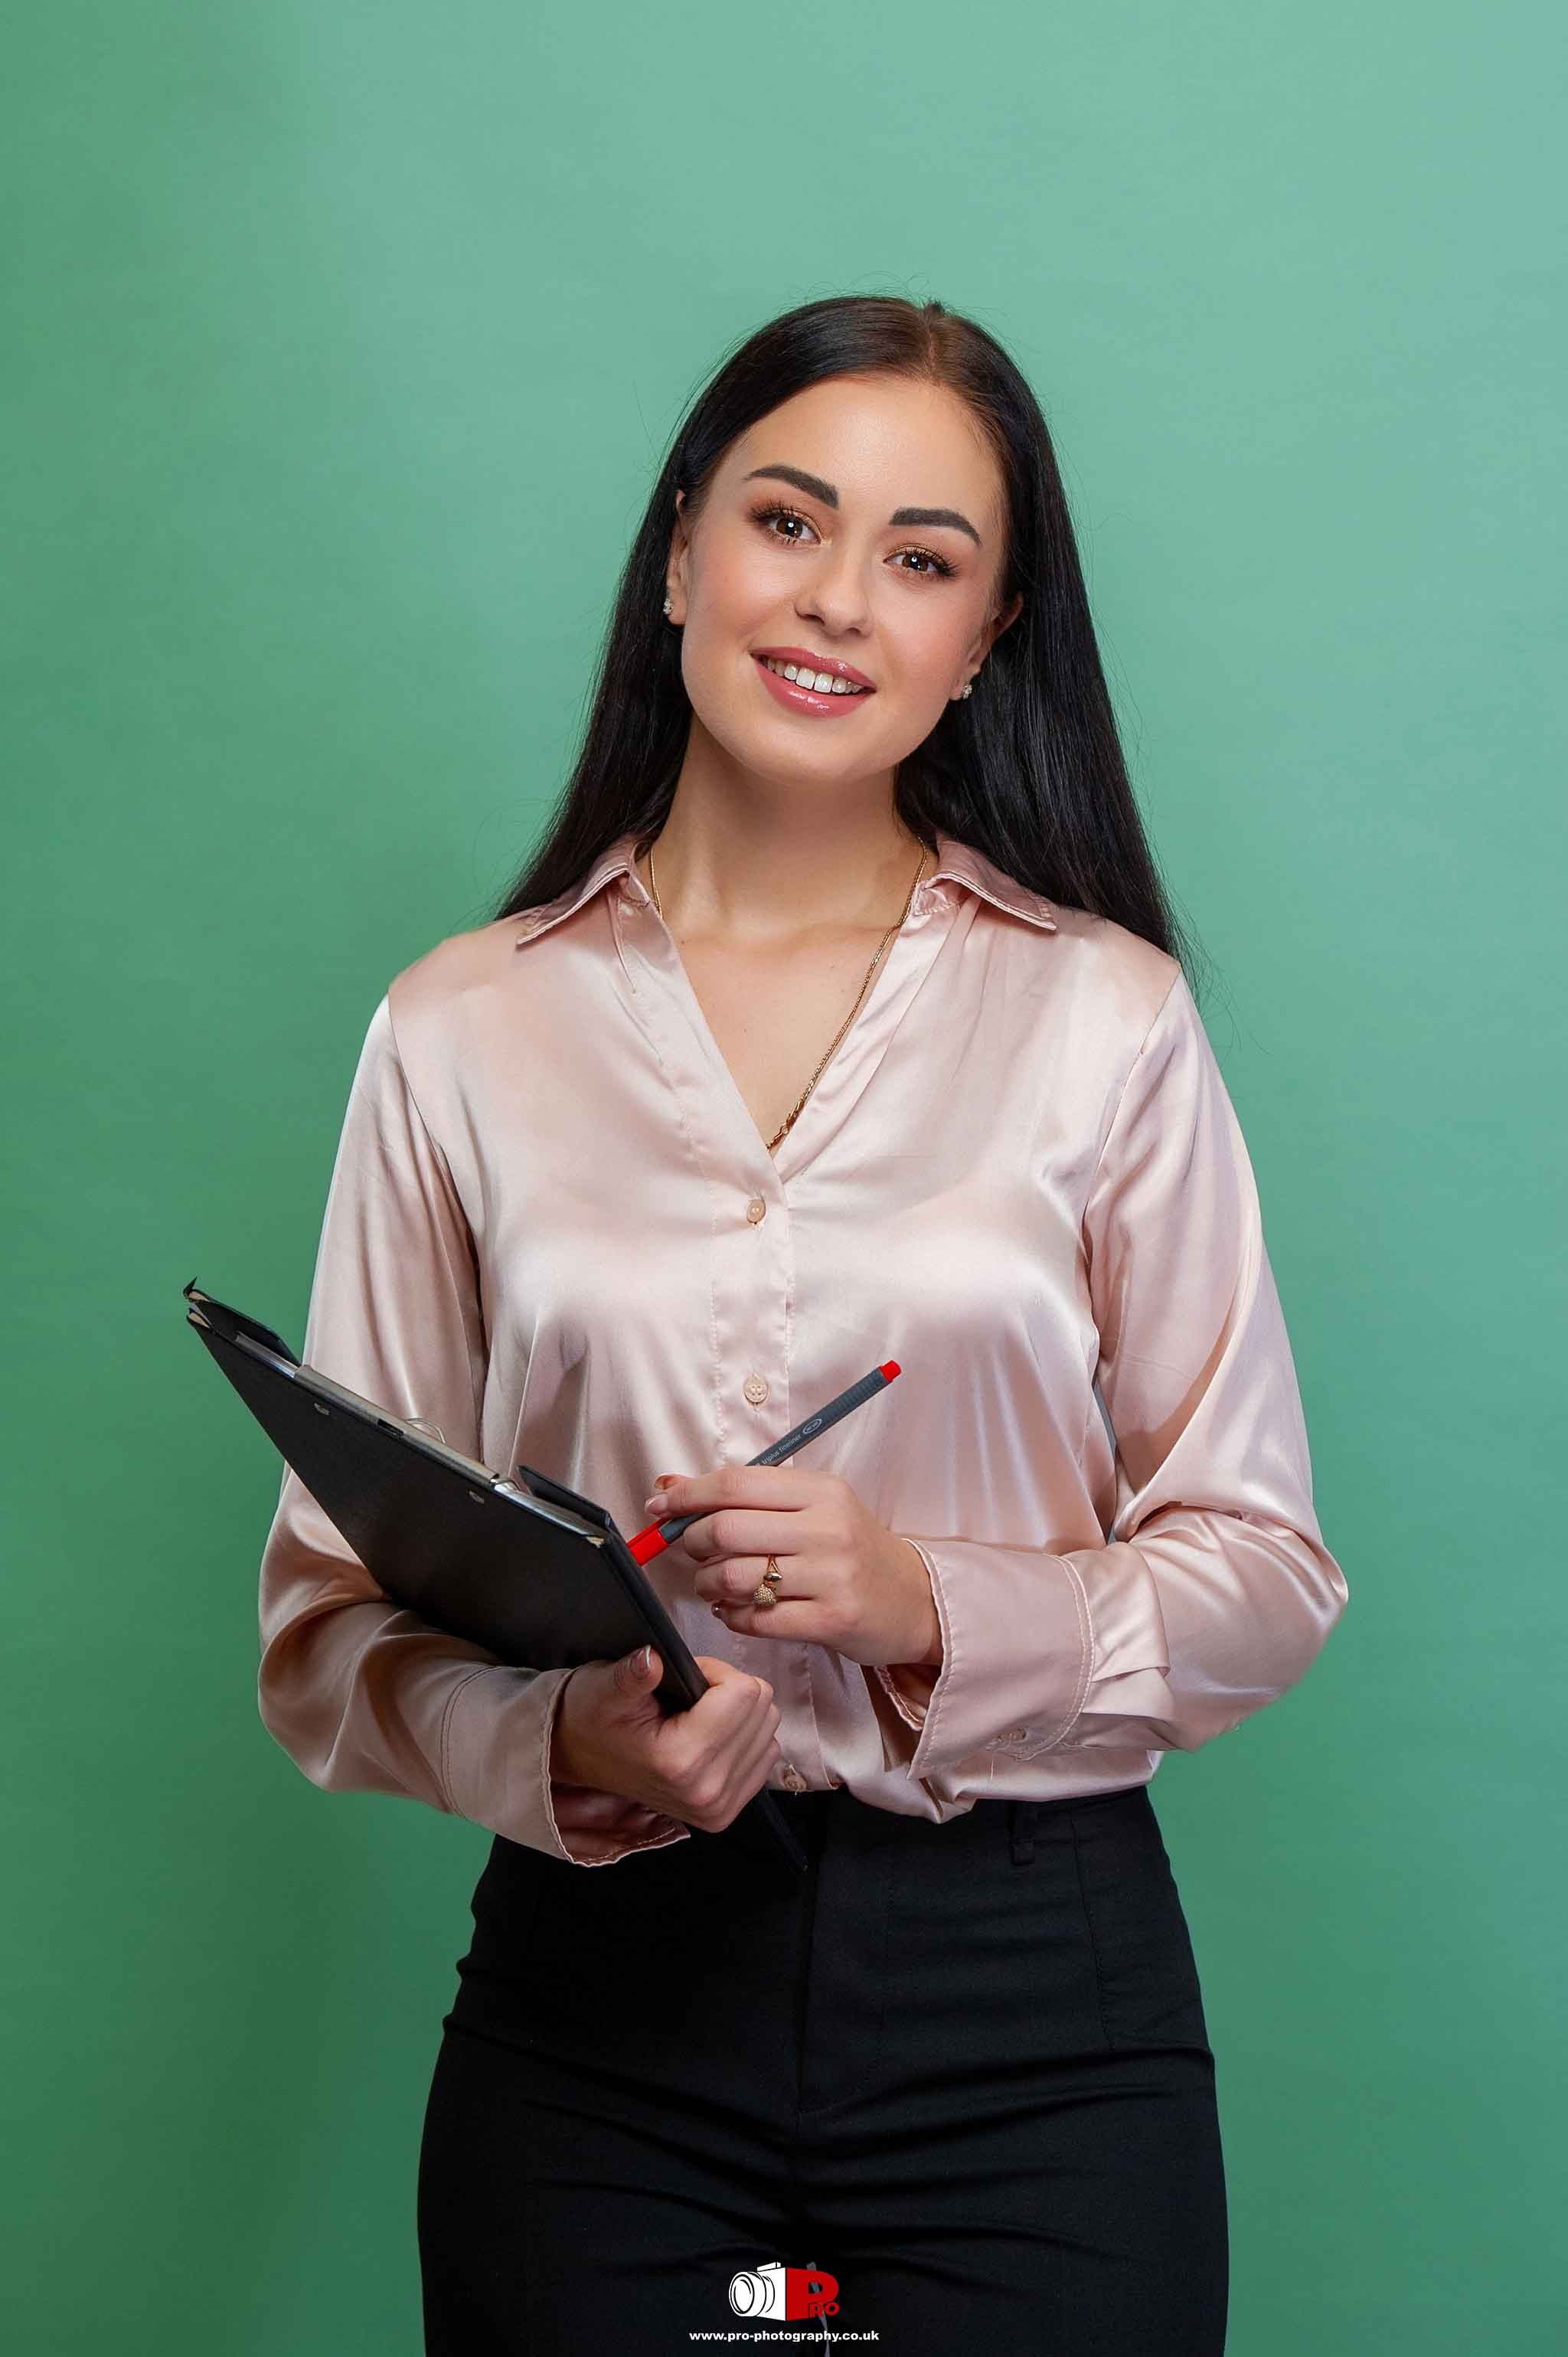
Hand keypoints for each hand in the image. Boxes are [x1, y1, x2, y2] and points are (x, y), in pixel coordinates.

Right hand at [550, 1644, 781, 1834]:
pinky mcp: (726, 1813)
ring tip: (696, 1717)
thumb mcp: (605, 1687)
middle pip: (763, 1708)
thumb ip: (632, 1675)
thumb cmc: (593, 1715)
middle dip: (729, 1690)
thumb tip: (651, 1658)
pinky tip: (709, 1737)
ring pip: (769, 1728)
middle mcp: (708, 1792)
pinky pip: (766, 1754)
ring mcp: (720, 1808)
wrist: (581, 1756)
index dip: (714, 1671)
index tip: (683, 1679)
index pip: (744, 1692)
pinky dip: (744, 1737)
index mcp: (682, 1762)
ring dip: (739, 1713)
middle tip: (688, 1698)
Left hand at [644, 1465, 942, 1671]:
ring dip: (707, 1584)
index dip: (687, 1494)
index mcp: (820, 1489)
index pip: (735, 1483)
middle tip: (690, 1552)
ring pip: (735, 1578)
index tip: (659, 1505)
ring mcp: (831, 1576)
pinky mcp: (832, 1620)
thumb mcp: (813, 1507)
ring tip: (711, 1585)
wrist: (914, 1598)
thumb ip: (747, 1495)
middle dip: (693, 1543)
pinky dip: (731, 1617)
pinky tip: (734, 1611)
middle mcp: (827, 1528)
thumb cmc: (851, 1547)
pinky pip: (756, 1620)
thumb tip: (669, 1482)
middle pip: (727, 1530)